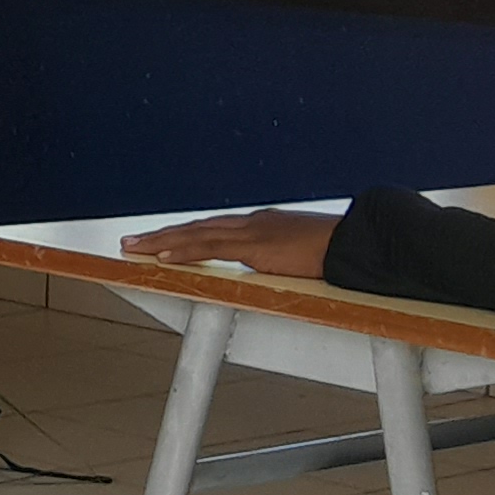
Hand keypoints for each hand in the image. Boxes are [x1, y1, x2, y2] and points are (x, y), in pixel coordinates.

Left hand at [123, 208, 338, 275]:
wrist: (362, 241)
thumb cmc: (342, 250)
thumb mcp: (306, 254)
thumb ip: (285, 259)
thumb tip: (277, 271)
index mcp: (263, 224)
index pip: (213, 228)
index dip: (184, 234)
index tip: (161, 240)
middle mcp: (252, 223)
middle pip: (196, 228)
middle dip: (161, 235)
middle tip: (131, 242)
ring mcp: (253, 232)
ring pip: (194, 235)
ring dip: (160, 243)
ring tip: (133, 249)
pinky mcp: (256, 246)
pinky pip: (211, 248)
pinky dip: (183, 252)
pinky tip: (162, 258)